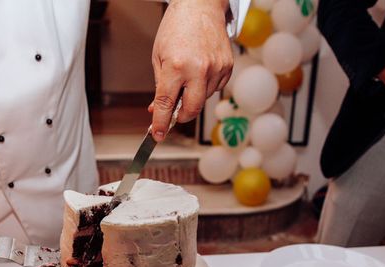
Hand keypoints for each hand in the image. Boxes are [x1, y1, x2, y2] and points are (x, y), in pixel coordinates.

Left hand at [150, 0, 232, 140]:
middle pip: (191, 109)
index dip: (160, 123)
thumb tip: (156, 110)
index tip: (157, 136)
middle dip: (180, 116)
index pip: (166, 103)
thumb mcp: (159, 56)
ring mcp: (216, 68)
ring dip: (193, 95)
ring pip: (203, 99)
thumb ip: (159, 86)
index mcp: (176, 66)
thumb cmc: (176, 28)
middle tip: (174, 112)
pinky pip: (215, 88)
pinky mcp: (228, 67)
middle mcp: (198, 69)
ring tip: (188, 73)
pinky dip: (205, 86)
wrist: (200, 6)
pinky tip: (200, 69)